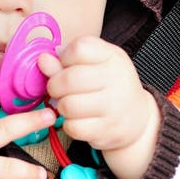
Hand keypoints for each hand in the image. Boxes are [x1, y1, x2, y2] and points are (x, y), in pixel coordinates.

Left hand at [39, 36, 160, 178]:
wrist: (137, 118)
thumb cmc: (109, 86)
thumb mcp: (94, 65)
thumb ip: (66, 62)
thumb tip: (42, 60)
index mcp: (113, 56)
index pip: (79, 48)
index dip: (64, 58)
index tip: (65, 66)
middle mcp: (117, 79)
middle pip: (69, 78)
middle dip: (54, 86)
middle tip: (58, 90)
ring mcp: (113, 106)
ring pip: (68, 105)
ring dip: (61, 106)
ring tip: (68, 105)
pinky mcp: (107, 130)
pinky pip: (73, 127)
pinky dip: (69, 125)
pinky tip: (77, 120)